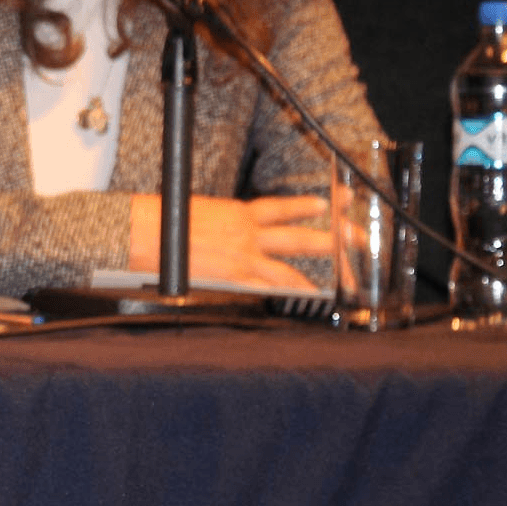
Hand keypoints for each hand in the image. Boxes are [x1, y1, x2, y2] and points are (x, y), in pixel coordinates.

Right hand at [128, 193, 328, 294]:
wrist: (147, 231)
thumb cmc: (164, 220)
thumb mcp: (199, 212)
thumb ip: (222, 223)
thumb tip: (226, 232)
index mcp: (239, 213)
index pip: (281, 209)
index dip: (306, 207)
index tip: (328, 204)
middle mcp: (247, 234)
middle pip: (300, 236)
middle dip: (334, 237)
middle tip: (359, 238)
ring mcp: (243, 258)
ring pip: (290, 268)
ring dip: (320, 274)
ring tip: (346, 280)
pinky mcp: (232, 278)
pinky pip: (267, 289)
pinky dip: (286, 296)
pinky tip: (305, 301)